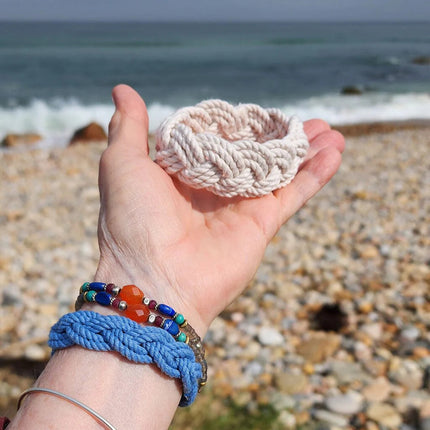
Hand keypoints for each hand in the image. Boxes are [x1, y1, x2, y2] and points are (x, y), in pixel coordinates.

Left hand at [95, 84, 344, 335]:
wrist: (153, 279)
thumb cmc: (131, 220)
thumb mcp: (123, 164)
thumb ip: (129, 127)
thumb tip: (123, 90)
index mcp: (182, 174)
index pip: (217, 140)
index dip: (238, 124)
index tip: (256, 110)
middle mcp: (212, 190)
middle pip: (253, 156)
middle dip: (278, 137)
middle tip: (305, 119)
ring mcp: (239, 208)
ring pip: (278, 172)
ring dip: (305, 151)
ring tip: (330, 132)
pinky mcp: (261, 226)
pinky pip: (292, 195)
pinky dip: (314, 175)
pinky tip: (334, 152)